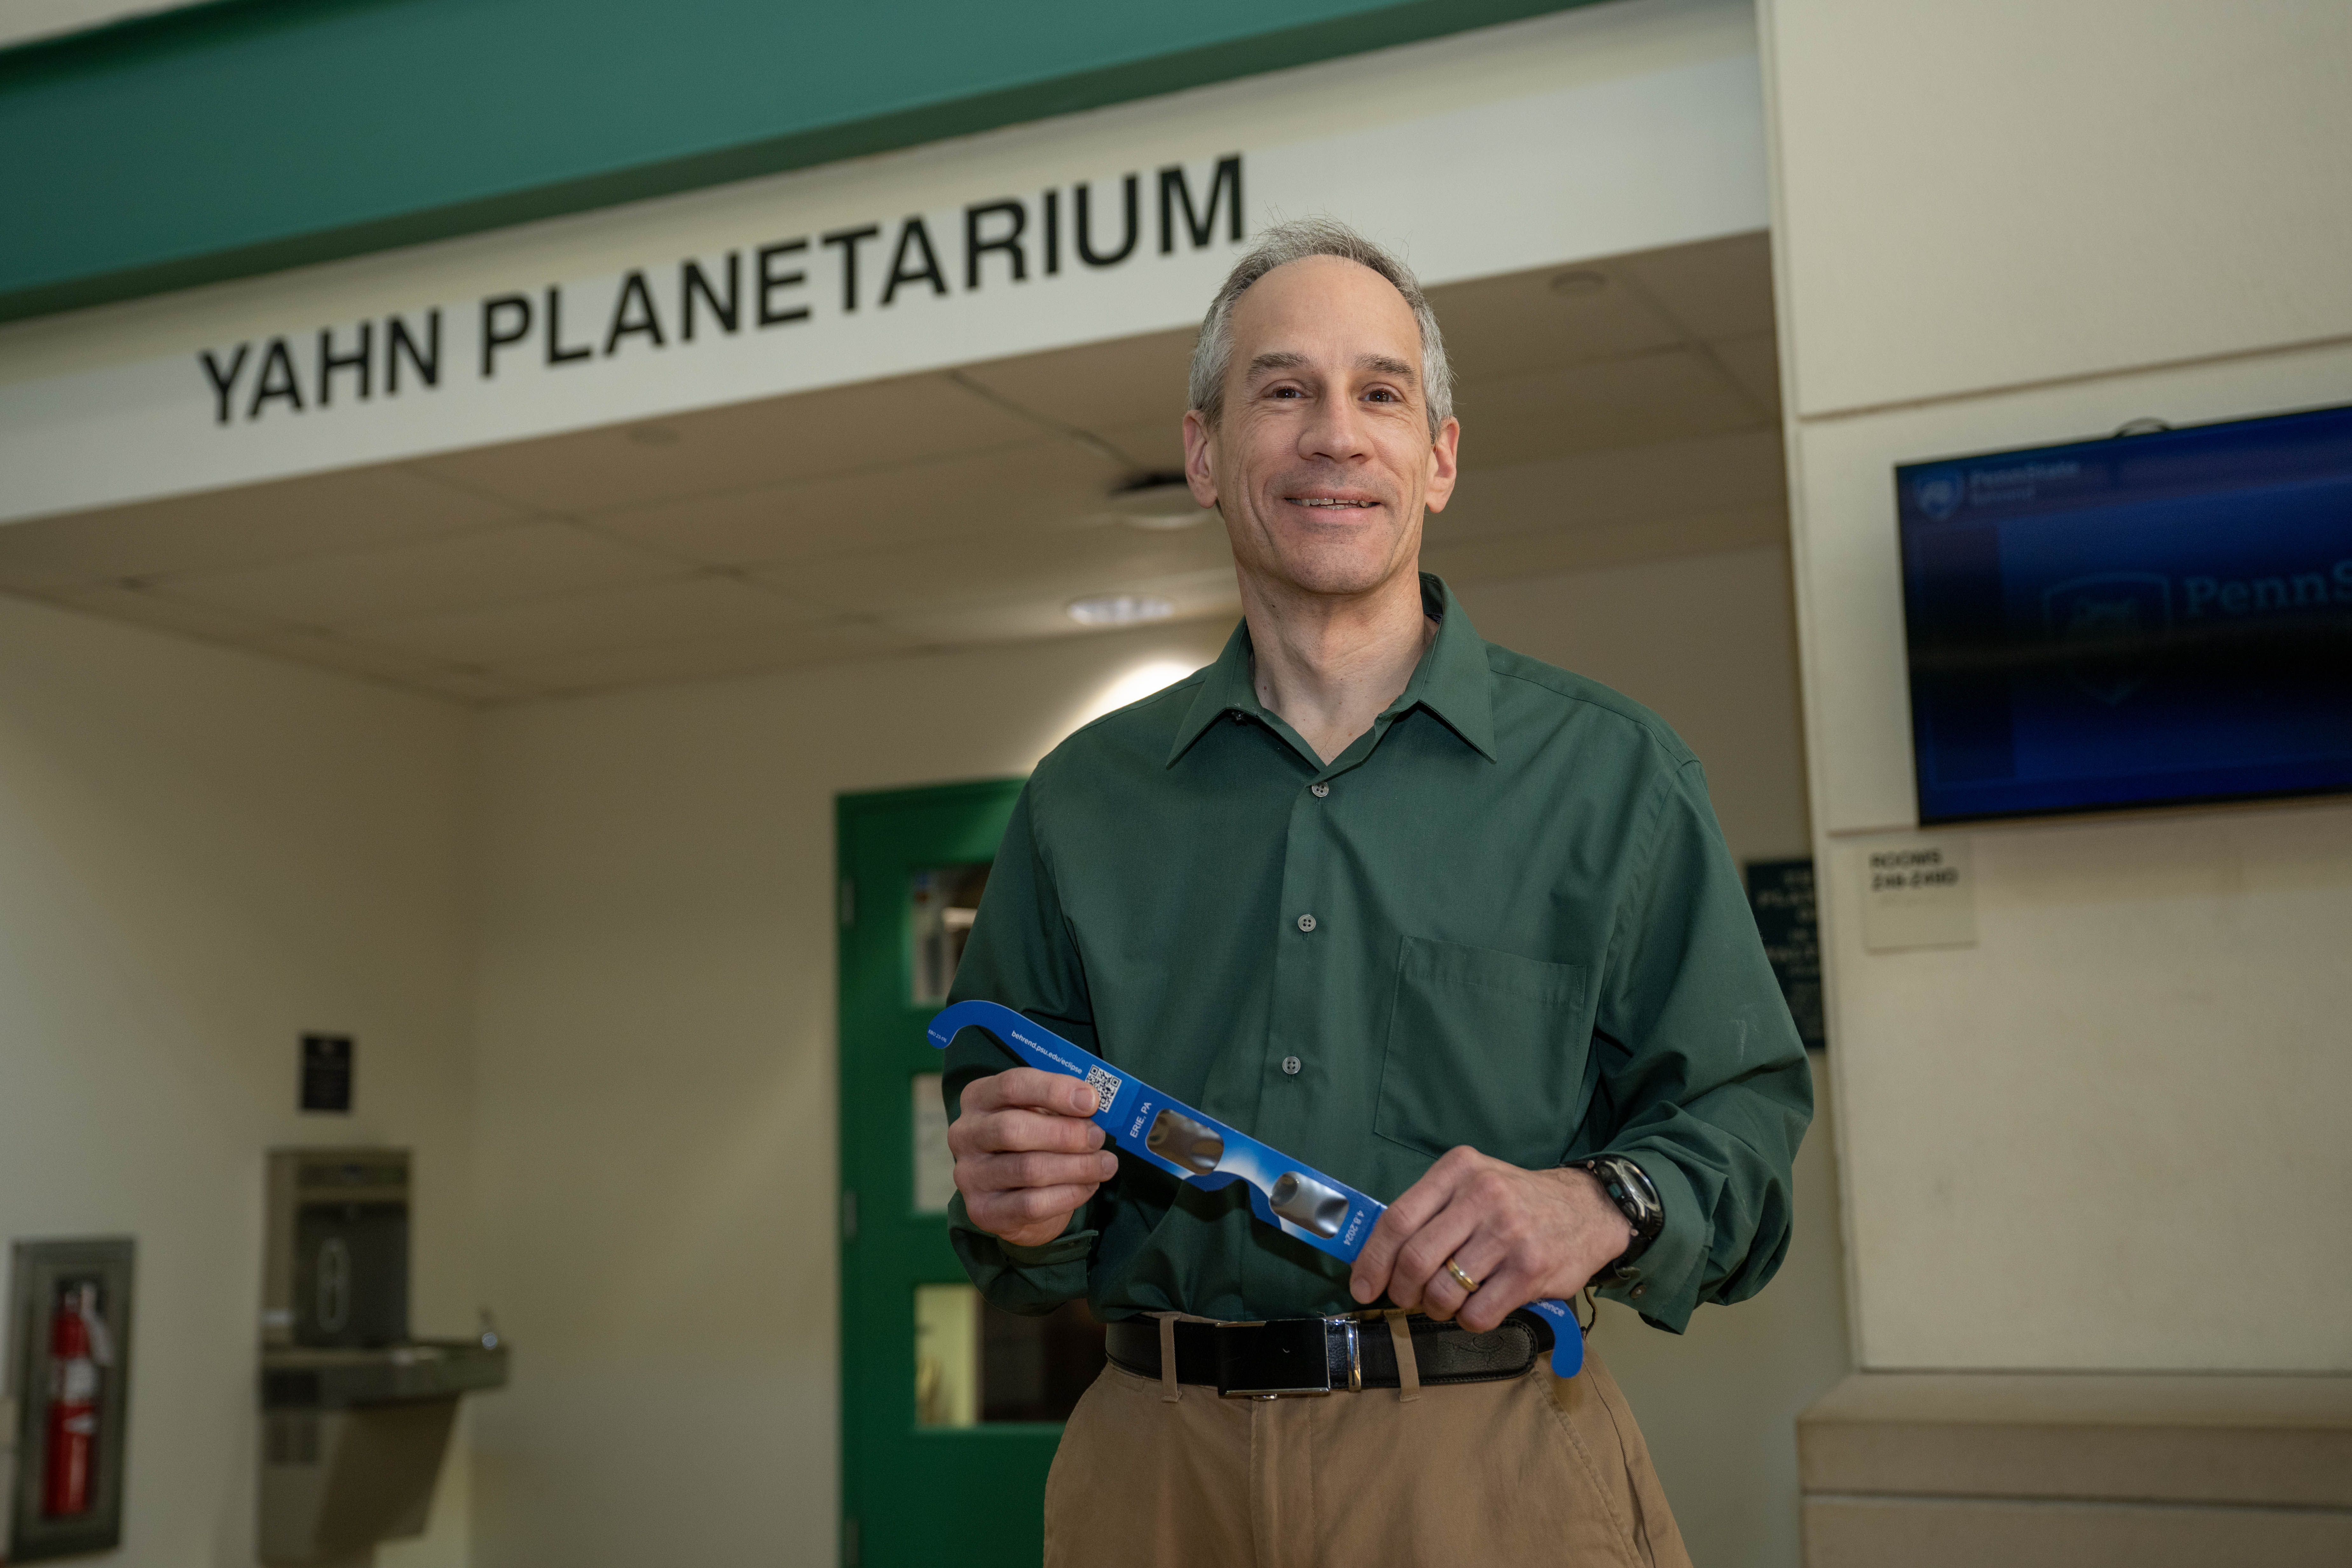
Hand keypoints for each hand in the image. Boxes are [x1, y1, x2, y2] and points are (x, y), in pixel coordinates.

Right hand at [949, 1068, 1119, 1248]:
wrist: (1015, 1195)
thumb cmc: (1033, 1140)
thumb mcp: (1042, 1112)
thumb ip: (1061, 1104)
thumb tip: (1093, 1103)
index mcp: (978, 1098)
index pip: (1012, 1085)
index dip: (1055, 1091)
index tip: (1092, 1101)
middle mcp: (965, 1135)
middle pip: (1014, 1129)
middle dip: (1066, 1133)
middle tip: (1099, 1137)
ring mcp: (969, 1176)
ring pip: (1028, 1169)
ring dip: (1077, 1166)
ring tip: (1106, 1164)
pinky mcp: (983, 1211)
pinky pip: (1032, 1204)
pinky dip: (1069, 1194)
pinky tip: (1090, 1186)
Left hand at [1347, 1147, 1632, 1332]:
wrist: (1588, 1209)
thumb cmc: (1517, 1202)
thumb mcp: (1471, 1183)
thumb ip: (1429, 1210)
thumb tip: (1377, 1257)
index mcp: (1458, 1170)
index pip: (1397, 1219)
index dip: (1372, 1260)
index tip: (1363, 1286)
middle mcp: (1483, 1196)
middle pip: (1416, 1259)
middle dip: (1401, 1290)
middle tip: (1406, 1299)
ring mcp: (1509, 1233)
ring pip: (1444, 1290)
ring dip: (1435, 1308)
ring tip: (1444, 1302)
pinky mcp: (1531, 1270)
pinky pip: (1477, 1312)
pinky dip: (1466, 1319)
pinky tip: (1475, 1307)